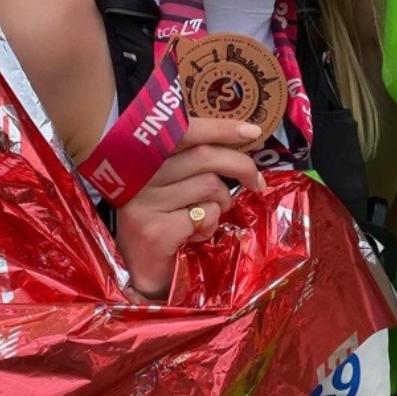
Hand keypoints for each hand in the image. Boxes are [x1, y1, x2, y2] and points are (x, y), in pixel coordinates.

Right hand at [115, 117, 266, 298]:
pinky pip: (205, 216)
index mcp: (144, 155)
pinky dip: (210, 226)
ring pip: (209, 186)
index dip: (221, 128)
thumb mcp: (175, 181)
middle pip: (204, 157)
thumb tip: (244, 141)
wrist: (142, 267)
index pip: (186, 131)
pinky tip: (193, 235)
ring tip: (205, 216)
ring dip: (220, 203)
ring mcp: (144, 202)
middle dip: (241, 167)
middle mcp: (138, 174)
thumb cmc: (164, 216)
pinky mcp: (155, 230)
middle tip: (257, 182)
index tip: (252, 131)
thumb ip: (196, 159)